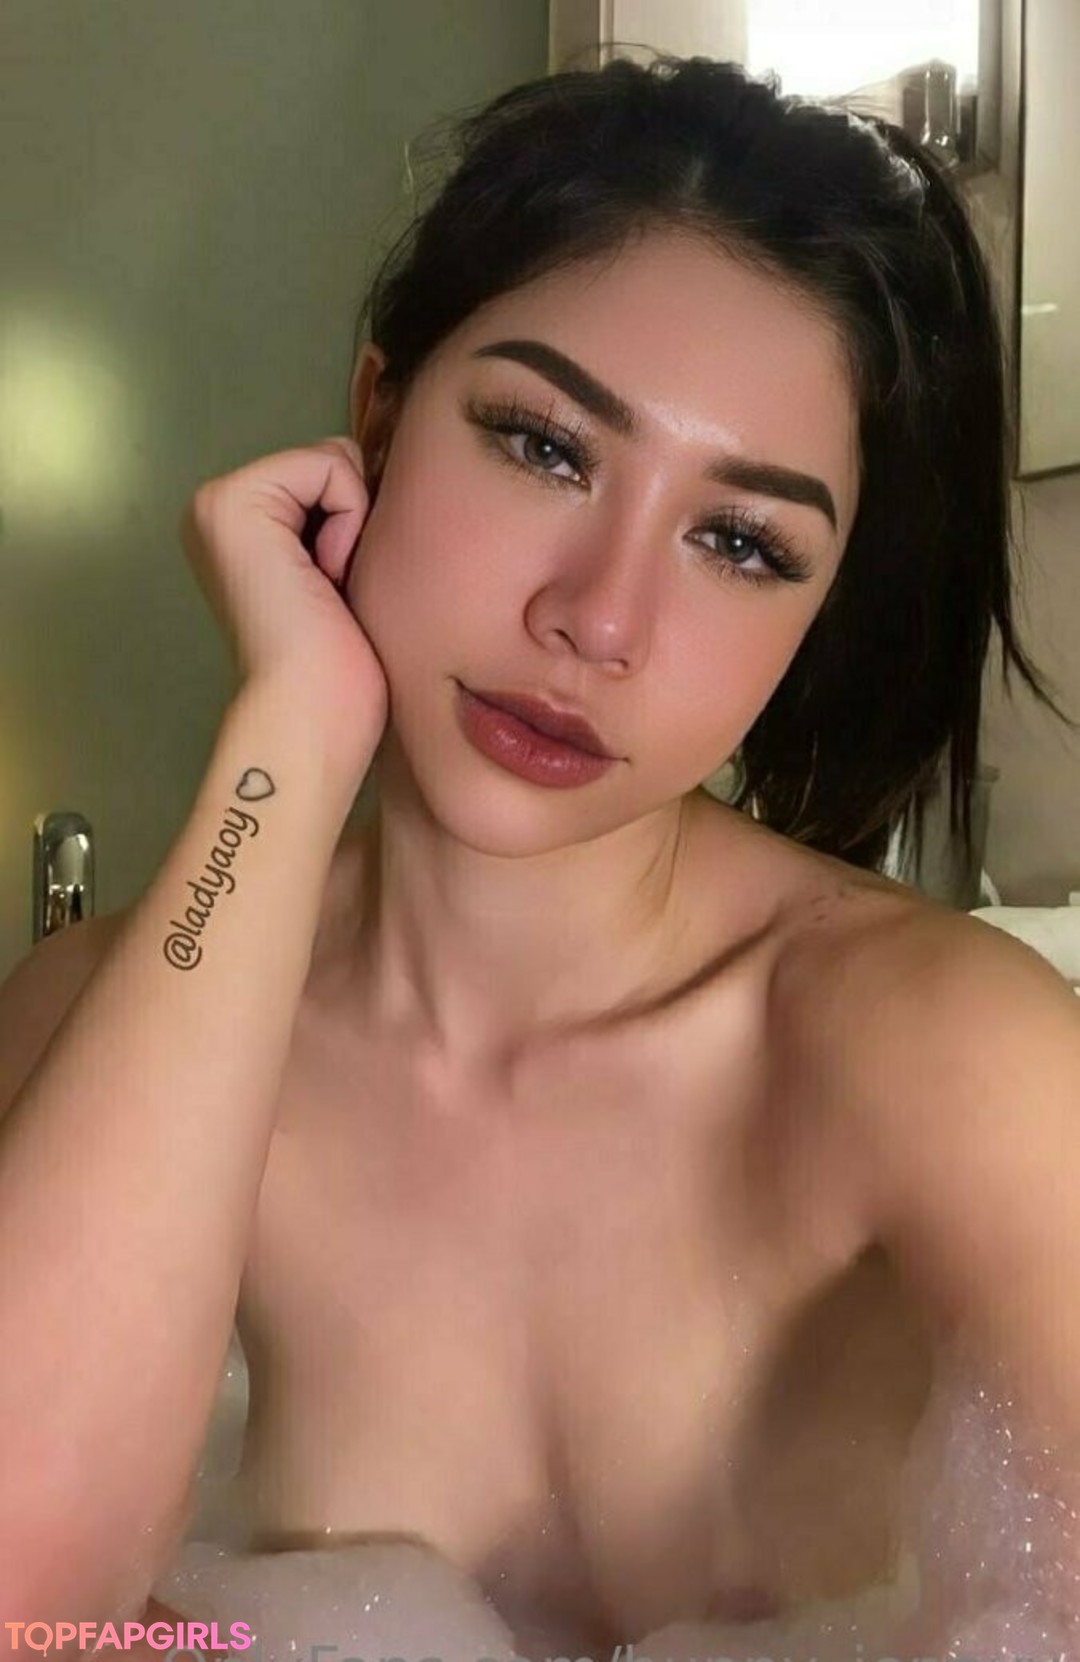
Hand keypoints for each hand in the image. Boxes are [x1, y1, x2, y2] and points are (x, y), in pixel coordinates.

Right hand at [179, 438, 389, 777]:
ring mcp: (219, 501)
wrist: (314, 713)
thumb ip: (346, 518)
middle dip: (357, 521)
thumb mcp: (348, 571)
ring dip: (355, 526)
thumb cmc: (343, 667)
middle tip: (337, 590)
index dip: (361, 524)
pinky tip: (327, 576)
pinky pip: (330, 467)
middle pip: (335, 461)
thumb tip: (386, 473)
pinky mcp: (234, 502)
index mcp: (245, 525)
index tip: (341, 589)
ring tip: (331, 587)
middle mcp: (220, 505)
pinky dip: (350, 522)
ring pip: (335, 461)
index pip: (334, 472)